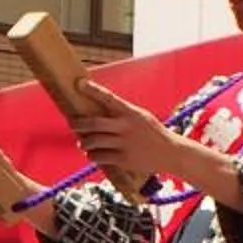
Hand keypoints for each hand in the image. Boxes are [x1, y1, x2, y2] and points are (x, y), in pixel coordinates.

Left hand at [72, 80, 206, 192]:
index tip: (79, 83)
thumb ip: (122, 114)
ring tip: (82, 143)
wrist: (170, 152)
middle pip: (94, 123)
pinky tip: (92, 154)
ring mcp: (124, 143)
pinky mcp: (123, 159)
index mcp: (130, 112)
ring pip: (94, 141)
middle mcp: (126, 127)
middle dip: (78, 123)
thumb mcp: (141, 117)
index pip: (108, 98)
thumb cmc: (152, 133)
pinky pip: (100, 157)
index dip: (93, 90)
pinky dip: (92, 155)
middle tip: (72, 123)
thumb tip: (99, 111)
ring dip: (83, 143)